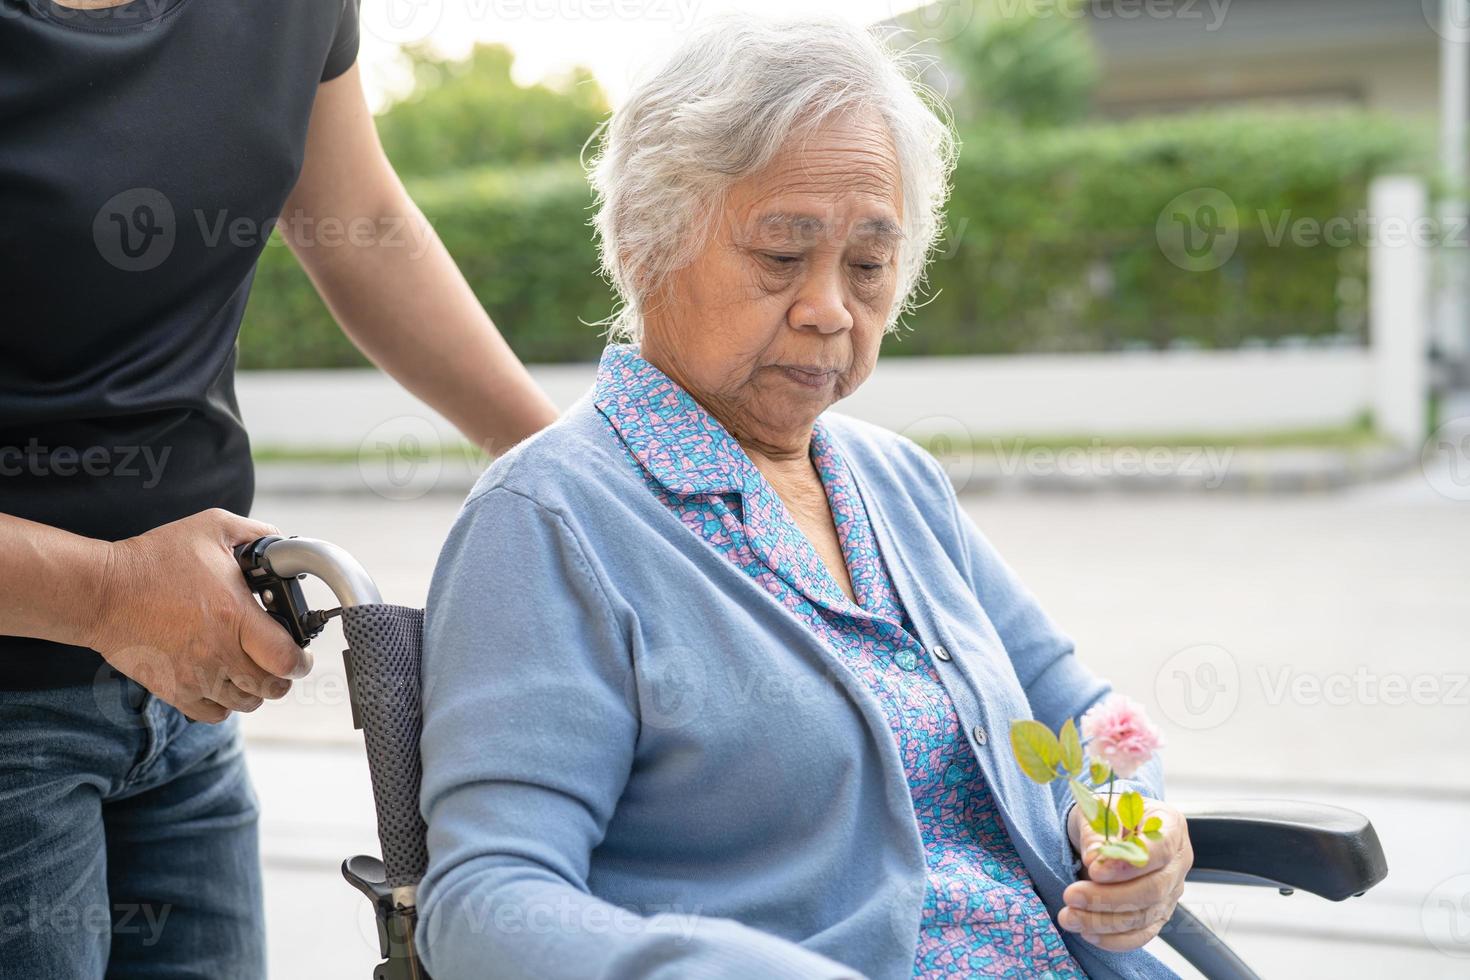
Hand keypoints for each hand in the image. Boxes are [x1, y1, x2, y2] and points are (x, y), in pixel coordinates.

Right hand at [85, 508, 311, 722]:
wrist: (101, 591)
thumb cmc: (155, 559)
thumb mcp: (212, 528)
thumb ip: (256, 535)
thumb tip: (283, 546)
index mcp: (236, 617)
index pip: (287, 659)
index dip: (301, 660)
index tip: (301, 654)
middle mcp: (220, 653)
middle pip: (271, 687)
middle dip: (282, 676)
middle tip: (278, 661)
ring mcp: (196, 676)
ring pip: (245, 702)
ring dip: (254, 689)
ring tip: (249, 668)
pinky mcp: (174, 691)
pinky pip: (214, 714)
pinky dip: (224, 703)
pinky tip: (221, 681)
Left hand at [1060, 797, 1192, 951]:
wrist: (1106, 831)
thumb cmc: (1105, 817)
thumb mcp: (1096, 811)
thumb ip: (1096, 832)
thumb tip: (1095, 858)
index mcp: (1170, 826)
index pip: (1160, 850)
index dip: (1128, 865)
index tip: (1094, 870)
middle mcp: (1177, 862)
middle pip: (1153, 890)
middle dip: (1108, 898)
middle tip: (1071, 896)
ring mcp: (1171, 892)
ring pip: (1144, 916)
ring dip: (1103, 921)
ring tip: (1068, 916)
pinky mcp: (1158, 915)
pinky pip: (1141, 935)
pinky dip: (1114, 939)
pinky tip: (1087, 932)